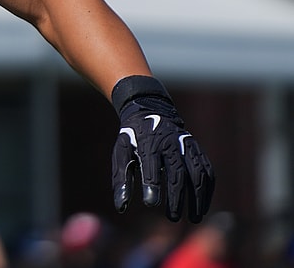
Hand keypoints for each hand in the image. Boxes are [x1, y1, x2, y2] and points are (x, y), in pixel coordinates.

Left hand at [110, 75, 214, 222]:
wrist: (151, 111)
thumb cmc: (133, 138)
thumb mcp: (121, 154)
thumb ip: (121, 180)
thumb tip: (121, 206)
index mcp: (148, 142)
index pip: (151, 165)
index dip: (152, 184)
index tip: (150, 203)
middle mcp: (170, 143)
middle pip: (177, 172)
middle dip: (176, 197)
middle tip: (173, 217)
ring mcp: (187, 146)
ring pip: (197, 173)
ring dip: (198, 197)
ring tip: (194, 218)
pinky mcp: (197, 150)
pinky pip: (207, 171)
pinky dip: (207, 190)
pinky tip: (203, 206)